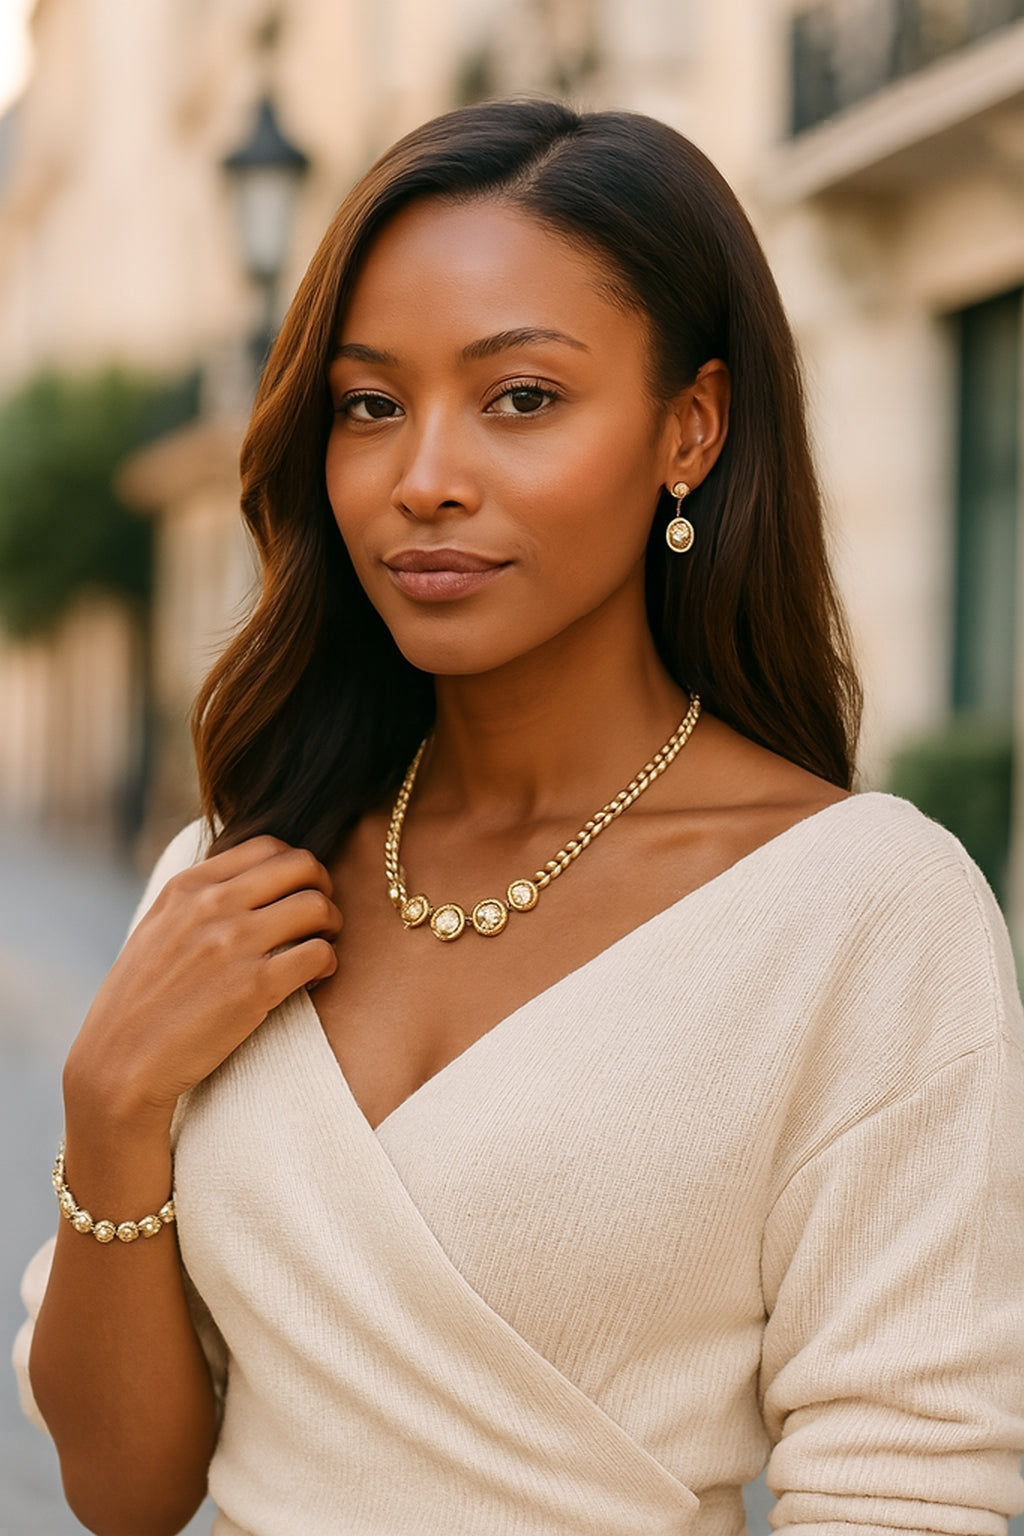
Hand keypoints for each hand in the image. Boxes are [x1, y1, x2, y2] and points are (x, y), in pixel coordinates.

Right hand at [63, 836, 340, 1133]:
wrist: (119, 1063)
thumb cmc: (140, 1002)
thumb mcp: (157, 929)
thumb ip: (196, 900)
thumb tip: (244, 881)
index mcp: (188, 887)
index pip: (268, 845)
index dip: (295, 866)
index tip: (296, 893)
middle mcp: (212, 907)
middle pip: (302, 865)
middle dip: (322, 888)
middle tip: (319, 918)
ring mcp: (234, 944)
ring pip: (317, 906)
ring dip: (331, 925)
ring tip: (320, 947)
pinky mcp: (255, 987)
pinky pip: (320, 953)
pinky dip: (328, 963)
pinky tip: (315, 978)